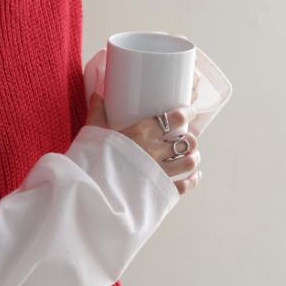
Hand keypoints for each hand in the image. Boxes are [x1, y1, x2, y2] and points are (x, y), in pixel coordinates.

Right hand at [85, 63, 201, 195]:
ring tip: (191, 156)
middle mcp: (155, 151)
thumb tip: (97, 95)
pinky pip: (183, 186)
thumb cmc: (92, 159)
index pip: (176, 118)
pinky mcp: (158, 190)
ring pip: (189, 162)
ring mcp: (159, 172)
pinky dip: (191, 181)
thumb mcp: (94, 132)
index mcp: (142, 132)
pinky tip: (194, 177)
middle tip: (186, 139)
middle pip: (187, 141)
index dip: (187, 113)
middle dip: (190, 139)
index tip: (190, 111)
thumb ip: (98, 113)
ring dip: (193, 158)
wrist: (91, 189)